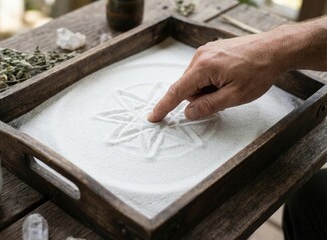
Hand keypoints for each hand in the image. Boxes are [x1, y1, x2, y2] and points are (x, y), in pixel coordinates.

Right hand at [147, 31, 288, 121]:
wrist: (275, 49)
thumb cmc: (259, 71)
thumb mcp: (235, 96)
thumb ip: (209, 106)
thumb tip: (189, 113)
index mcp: (204, 67)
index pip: (177, 91)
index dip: (164, 106)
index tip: (154, 117)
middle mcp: (200, 56)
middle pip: (188, 87)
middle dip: (201, 97)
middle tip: (223, 97)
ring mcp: (206, 51)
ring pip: (196, 80)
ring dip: (207, 88)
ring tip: (229, 85)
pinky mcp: (212, 50)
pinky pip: (203, 71)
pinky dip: (211, 80)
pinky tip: (228, 77)